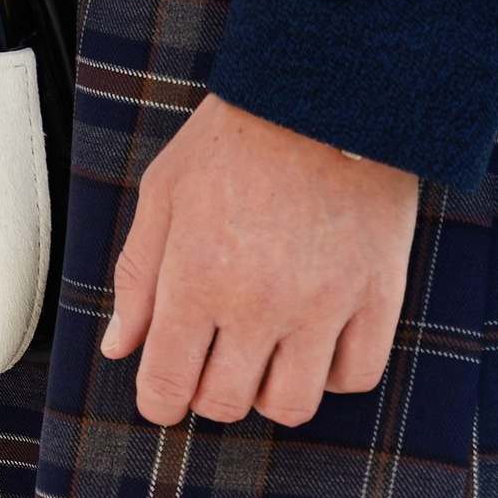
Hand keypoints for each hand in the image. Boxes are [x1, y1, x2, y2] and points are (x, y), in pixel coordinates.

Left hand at [100, 91, 418, 427]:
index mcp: (197, 276)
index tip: (162, 395)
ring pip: (291, 405)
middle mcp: (260, 303)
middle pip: (226, 403)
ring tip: (262, 349)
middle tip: (211, 360)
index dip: (158, 401)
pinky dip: (330, 371)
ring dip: (267, 391)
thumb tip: (119, 346)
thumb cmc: (235, 137)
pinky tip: (313, 338)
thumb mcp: (165, 192)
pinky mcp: (378, 296)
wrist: (324, 92)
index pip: (167, 383)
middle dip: (206, 393)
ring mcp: (324, 305)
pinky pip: (354, 376)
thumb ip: (138, 275)